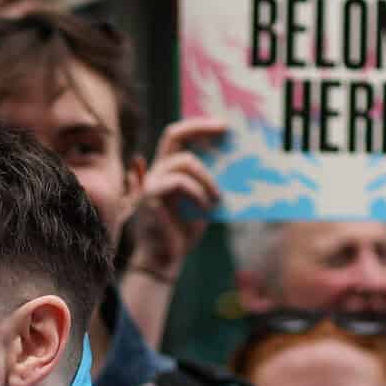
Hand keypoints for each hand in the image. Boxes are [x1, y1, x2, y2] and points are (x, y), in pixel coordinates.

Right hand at [124, 117, 224, 282]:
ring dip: (208, 178)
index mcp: (168, 169)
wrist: (165, 259)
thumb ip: (209, 180)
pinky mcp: (150, 196)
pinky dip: (199, 193)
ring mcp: (151, 181)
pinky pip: (180, 183)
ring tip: (218, 198)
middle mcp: (156, 170)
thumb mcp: (203, 200)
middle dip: (201, 128)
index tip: (224, 127)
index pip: (178, 136)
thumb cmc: (184, 230)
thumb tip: (235, 160)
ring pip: (184, 162)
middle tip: (225, 131)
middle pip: (174, 134)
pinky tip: (207, 208)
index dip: (199, 126)